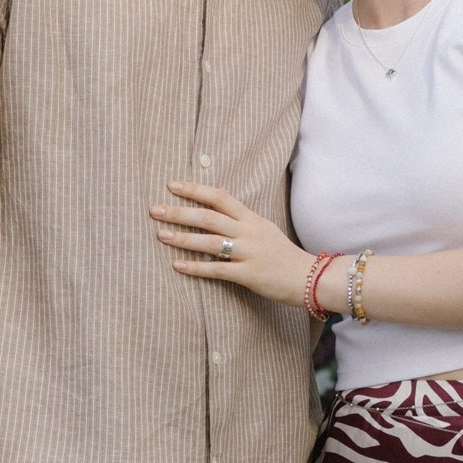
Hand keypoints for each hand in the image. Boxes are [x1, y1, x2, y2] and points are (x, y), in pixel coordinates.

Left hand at [149, 180, 312, 305]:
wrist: (308, 277)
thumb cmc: (282, 253)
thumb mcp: (264, 226)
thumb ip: (241, 214)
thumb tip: (220, 192)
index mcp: (251, 218)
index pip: (219, 197)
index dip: (194, 189)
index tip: (171, 185)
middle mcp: (248, 232)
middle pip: (209, 217)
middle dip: (179, 212)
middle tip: (154, 209)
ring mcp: (248, 253)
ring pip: (210, 242)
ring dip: (183, 238)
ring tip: (160, 235)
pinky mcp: (248, 275)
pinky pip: (218, 270)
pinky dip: (196, 268)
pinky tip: (178, 265)